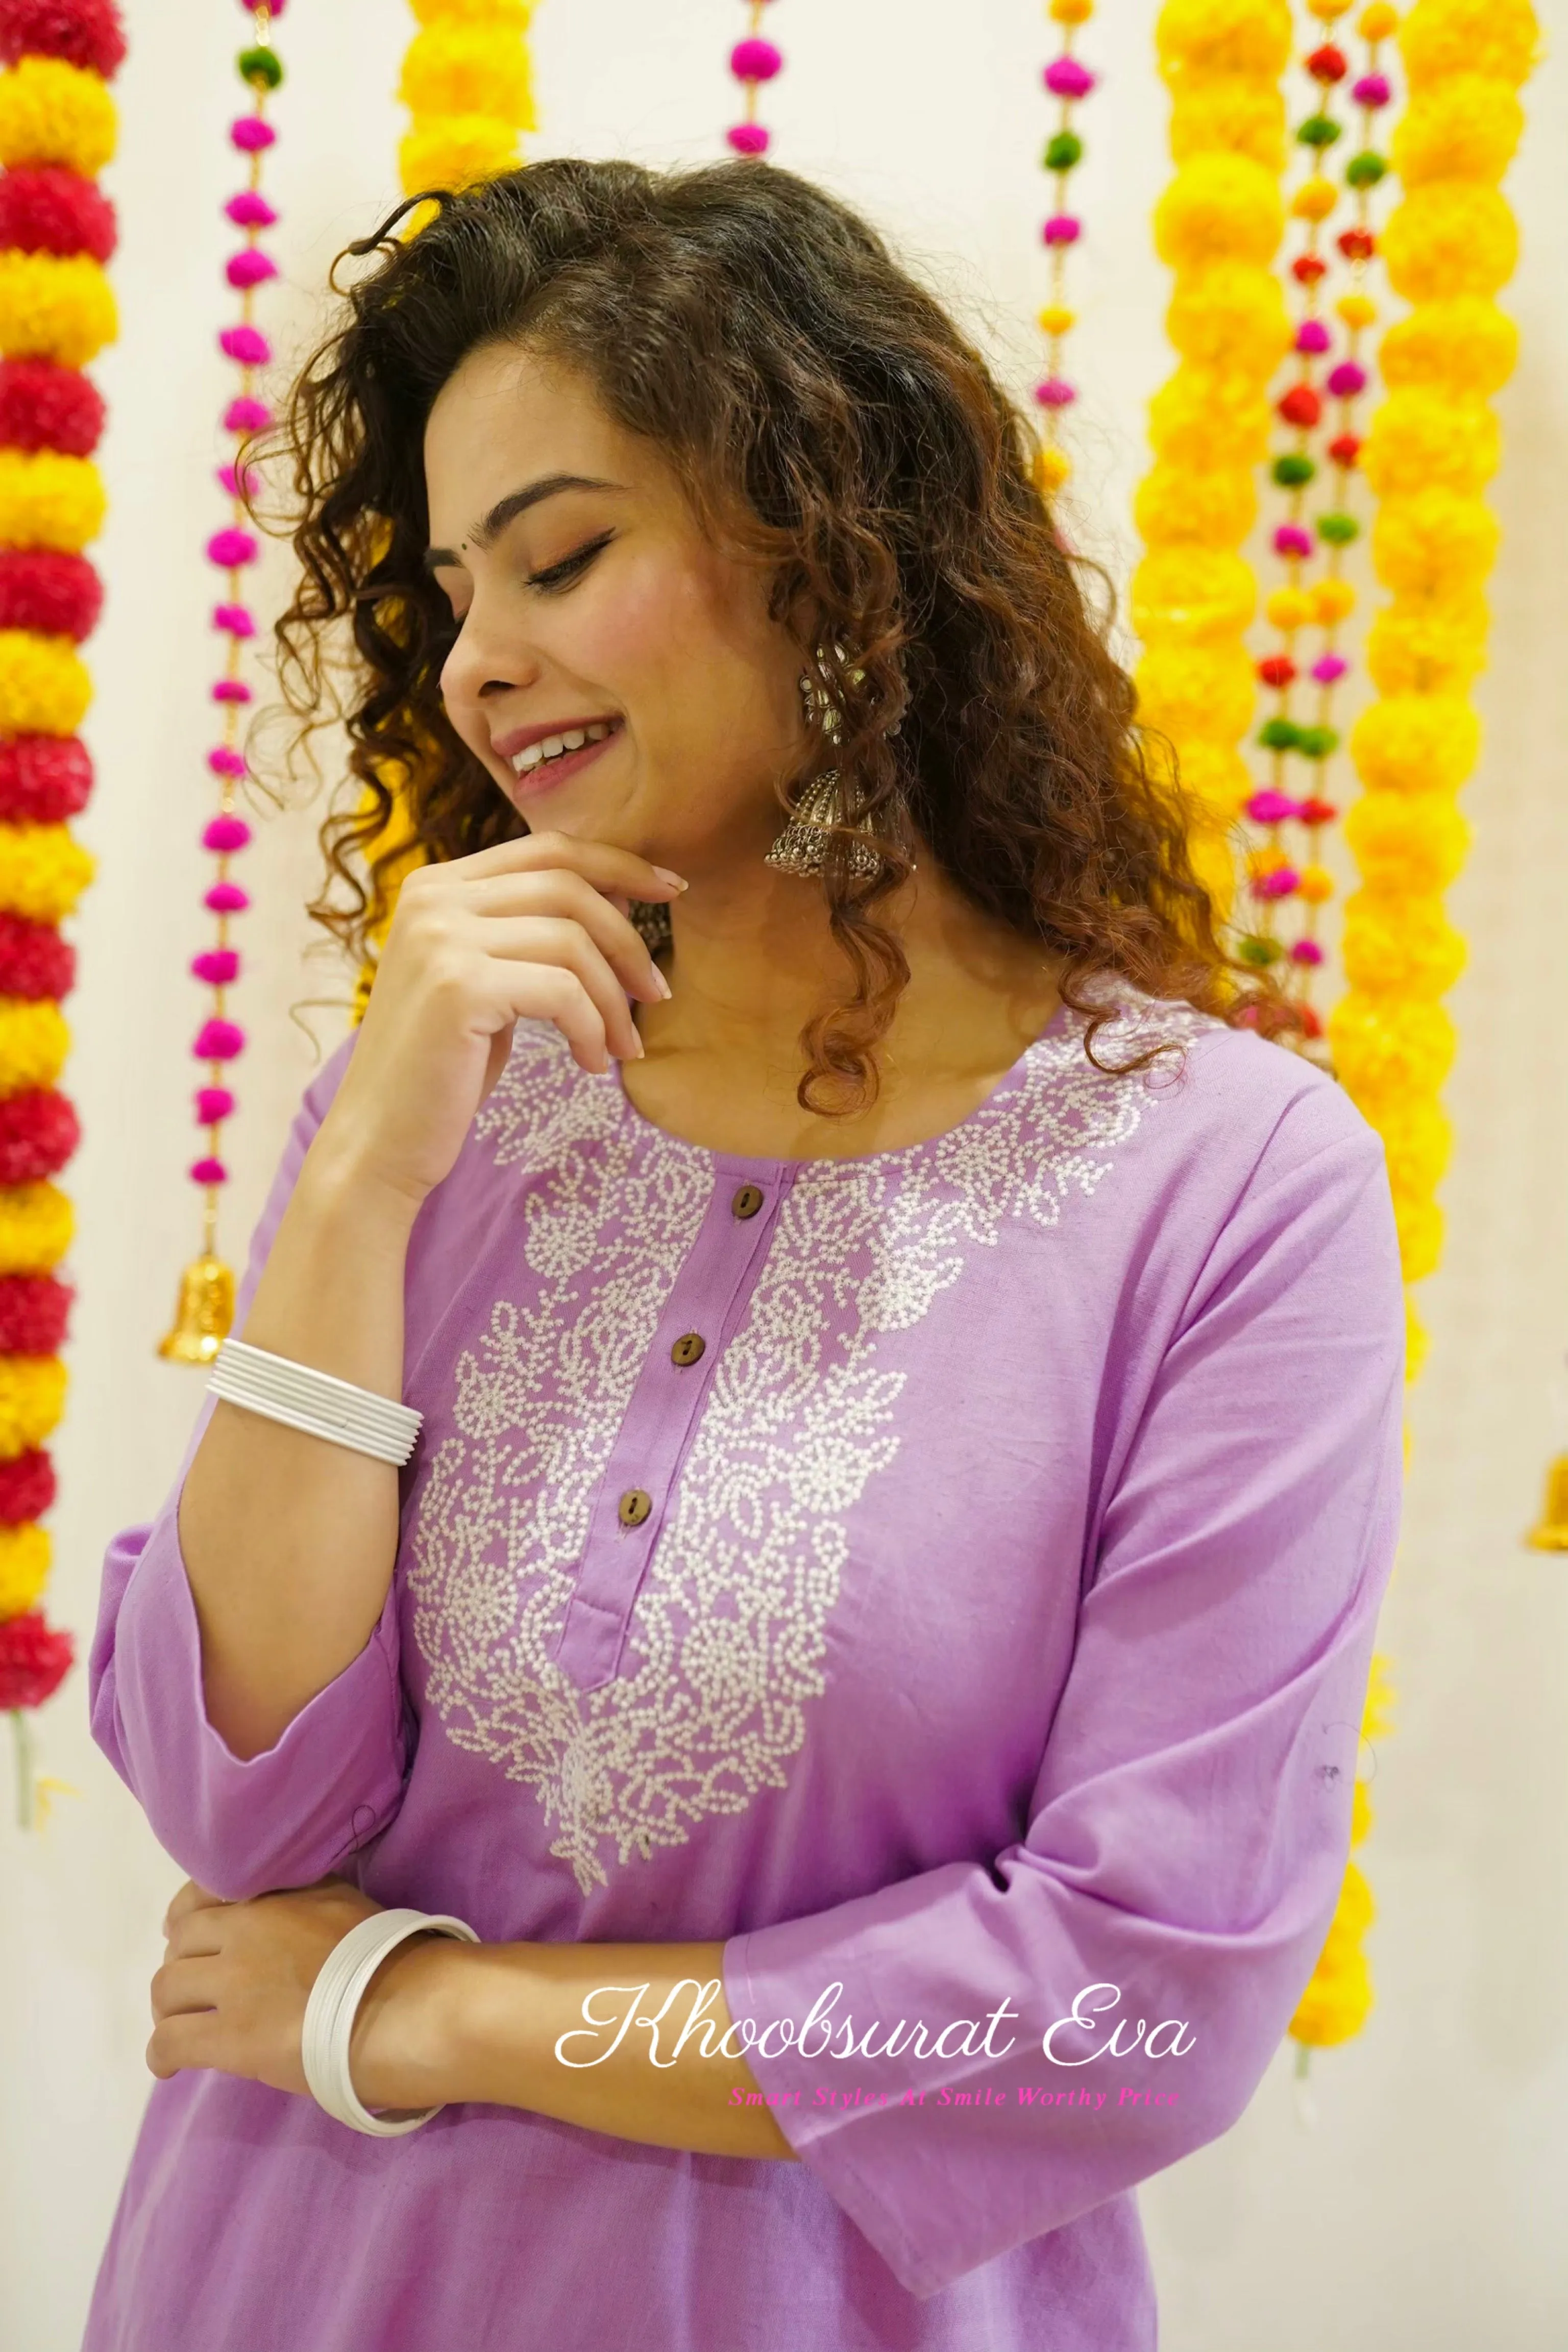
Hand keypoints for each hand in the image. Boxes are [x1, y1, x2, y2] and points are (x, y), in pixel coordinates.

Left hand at [148, 1876, 386, 2098]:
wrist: (398, 2010)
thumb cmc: (386, 1958)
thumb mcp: (342, 1901)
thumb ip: (303, 1896)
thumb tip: (284, 1904)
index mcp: (272, 1897)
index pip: (202, 1894)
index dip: (185, 1917)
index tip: (184, 1934)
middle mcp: (245, 1931)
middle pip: (180, 1944)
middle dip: (179, 1965)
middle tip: (191, 1991)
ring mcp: (234, 1984)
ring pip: (167, 1989)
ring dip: (168, 2008)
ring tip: (179, 2026)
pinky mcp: (229, 2036)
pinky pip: (170, 2041)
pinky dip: (160, 2054)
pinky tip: (167, 2066)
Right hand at [315, 831, 685, 1208]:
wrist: (380, 1140)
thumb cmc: (444, 1067)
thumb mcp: (492, 982)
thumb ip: (535, 933)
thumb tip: (620, 893)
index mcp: (436, 886)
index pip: (546, 850)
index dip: (617, 863)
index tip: (670, 889)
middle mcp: (433, 898)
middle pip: (568, 886)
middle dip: (628, 940)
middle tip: (658, 993)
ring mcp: (441, 938)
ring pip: (572, 941)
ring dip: (614, 999)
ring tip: (623, 1046)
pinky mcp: (459, 986)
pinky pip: (563, 991)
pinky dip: (592, 1029)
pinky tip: (590, 1063)